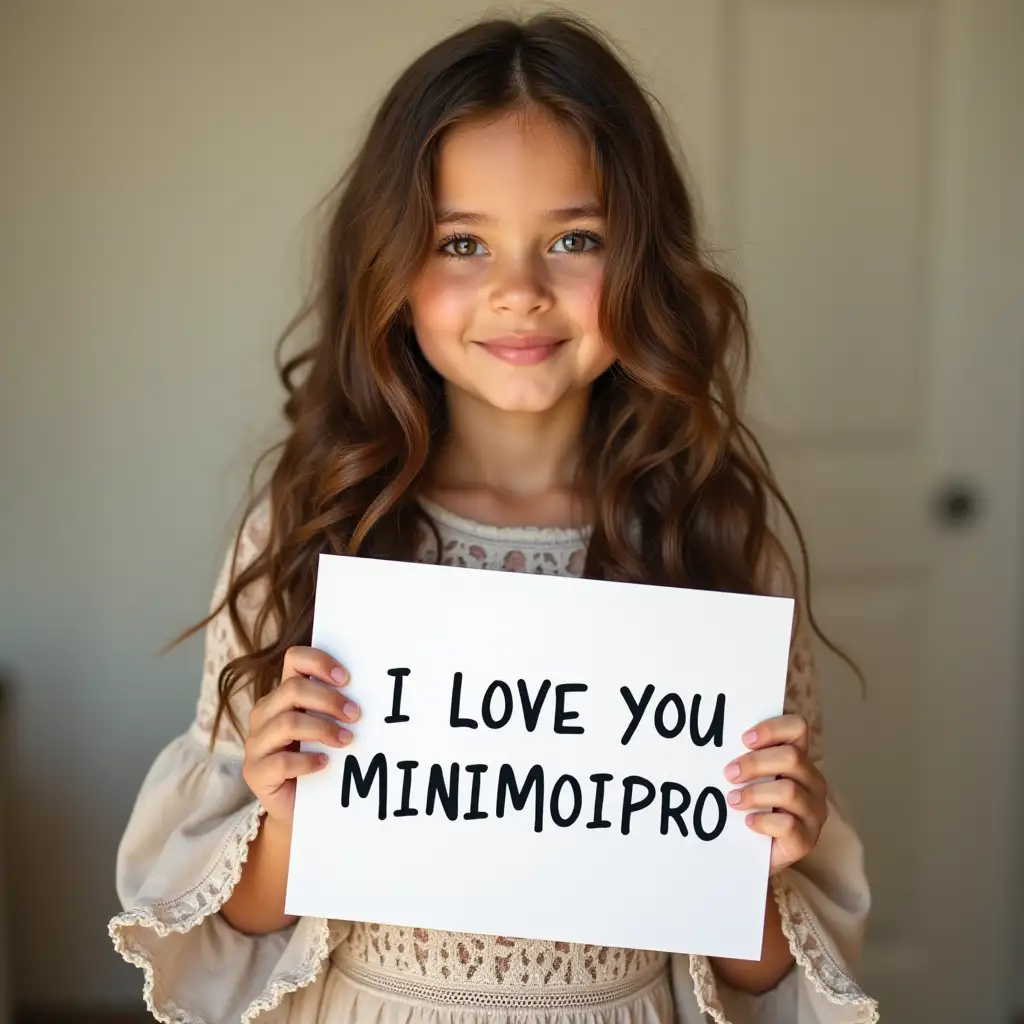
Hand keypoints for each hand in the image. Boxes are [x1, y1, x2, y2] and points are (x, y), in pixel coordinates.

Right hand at [242, 646, 358, 827]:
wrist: (298, 807)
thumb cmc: (319, 760)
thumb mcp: (326, 729)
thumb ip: (337, 710)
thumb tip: (372, 695)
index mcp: (283, 695)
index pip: (294, 659)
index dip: (320, 662)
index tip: (347, 678)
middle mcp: (265, 713)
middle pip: (293, 689)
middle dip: (329, 700)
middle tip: (355, 715)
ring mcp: (256, 743)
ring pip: (288, 723)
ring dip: (323, 729)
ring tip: (346, 740)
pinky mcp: (255, 772)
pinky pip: (282, 761)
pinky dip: (308, 761)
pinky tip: (325, 764)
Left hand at [723, 714, 827, 873]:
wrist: (751, 853)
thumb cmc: (748, 806)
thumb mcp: (747, 778)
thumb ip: (742, 758)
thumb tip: (713, 744)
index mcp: (798, 759)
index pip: (797, 728)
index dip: (772, 729)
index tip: (744, 739)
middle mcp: (812, 782)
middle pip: (792, 757)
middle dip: (755, 763)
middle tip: (729, 773)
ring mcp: (813, 811)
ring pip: (789, 791)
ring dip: (754, 793)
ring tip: (732, 800)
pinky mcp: (807, 839)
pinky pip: (788, 824)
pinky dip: (763, 821)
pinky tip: (748, 822)